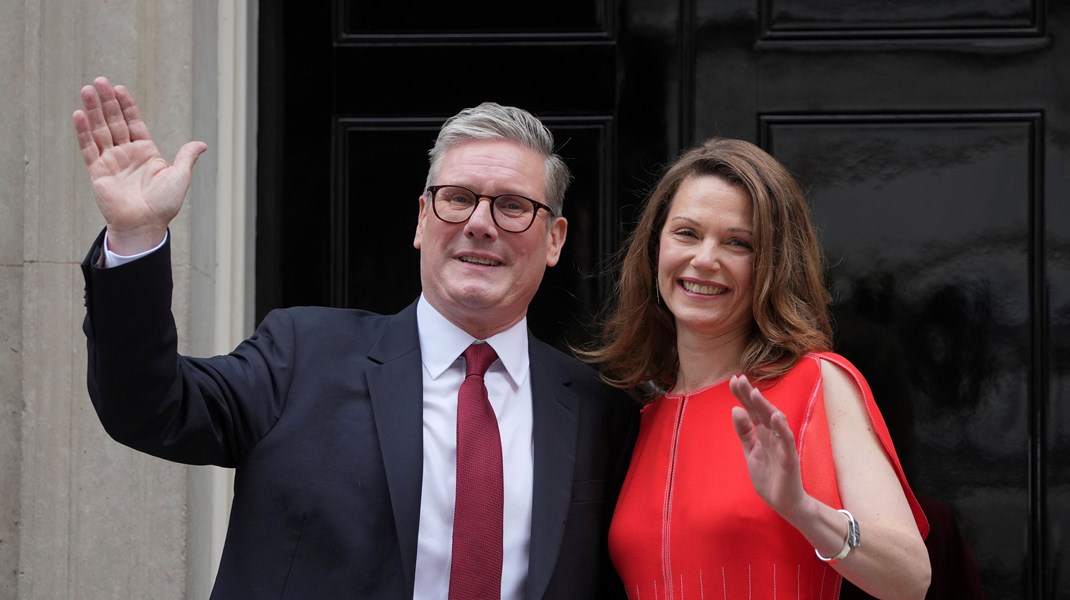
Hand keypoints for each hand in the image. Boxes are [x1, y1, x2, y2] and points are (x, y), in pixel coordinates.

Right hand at [72, 77, 206, 254]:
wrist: (145, 225)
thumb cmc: (164, 204)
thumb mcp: (180, 176)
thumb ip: (186, 156)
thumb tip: (202, 144)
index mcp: (146, 152)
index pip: (134, 122)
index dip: (127, 106)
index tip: (119, 89)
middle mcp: (127, 154)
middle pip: (114, 122)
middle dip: (107, 102)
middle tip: (99, 81)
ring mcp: (111, 161)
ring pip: (100, 130)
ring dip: (93, 111)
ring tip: (87, 90)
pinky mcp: (98, 172)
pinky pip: (89, 148)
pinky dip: (83, 132)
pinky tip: (79, 115)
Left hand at [729, 374, 808, 518]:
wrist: (784, 502)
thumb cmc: (769, 476)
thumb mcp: (750, 452)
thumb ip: (744, 432)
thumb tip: (735, 409)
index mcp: (763, 433)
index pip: (752, 410)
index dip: (744, 396)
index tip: (734, 380)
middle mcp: (774, 435)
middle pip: (762, 411)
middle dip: (751, 396)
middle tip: (740, 379)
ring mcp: (782, 445)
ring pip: (775, 422)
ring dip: (765, 407)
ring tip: (755, 393)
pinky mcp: (790, 458)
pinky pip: (787, 441)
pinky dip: (782, 428)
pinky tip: (776, 417)